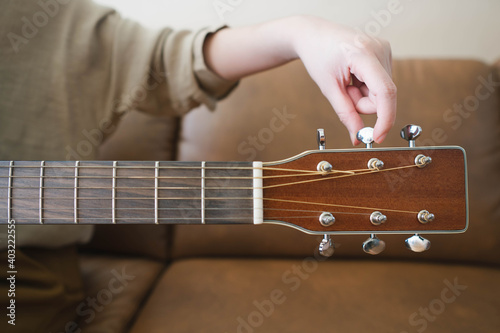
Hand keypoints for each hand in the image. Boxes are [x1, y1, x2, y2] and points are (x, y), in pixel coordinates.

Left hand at [291, 16, 395, 143]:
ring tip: (346, 81)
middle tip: (343, 92)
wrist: (314, 35)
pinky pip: (379, 84)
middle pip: (381, 96)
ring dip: (362, 95)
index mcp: (364, 54)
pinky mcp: (384, 53)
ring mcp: (384, 49)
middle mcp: (380, 49)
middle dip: (361, 103)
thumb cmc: (317, 56)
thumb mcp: (328, 88)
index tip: (377, 137)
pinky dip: (365, 87)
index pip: (385, 92)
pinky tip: (352, 76)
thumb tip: (358, 136)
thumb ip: (345, 113)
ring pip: (381, 93)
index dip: (384, 118)